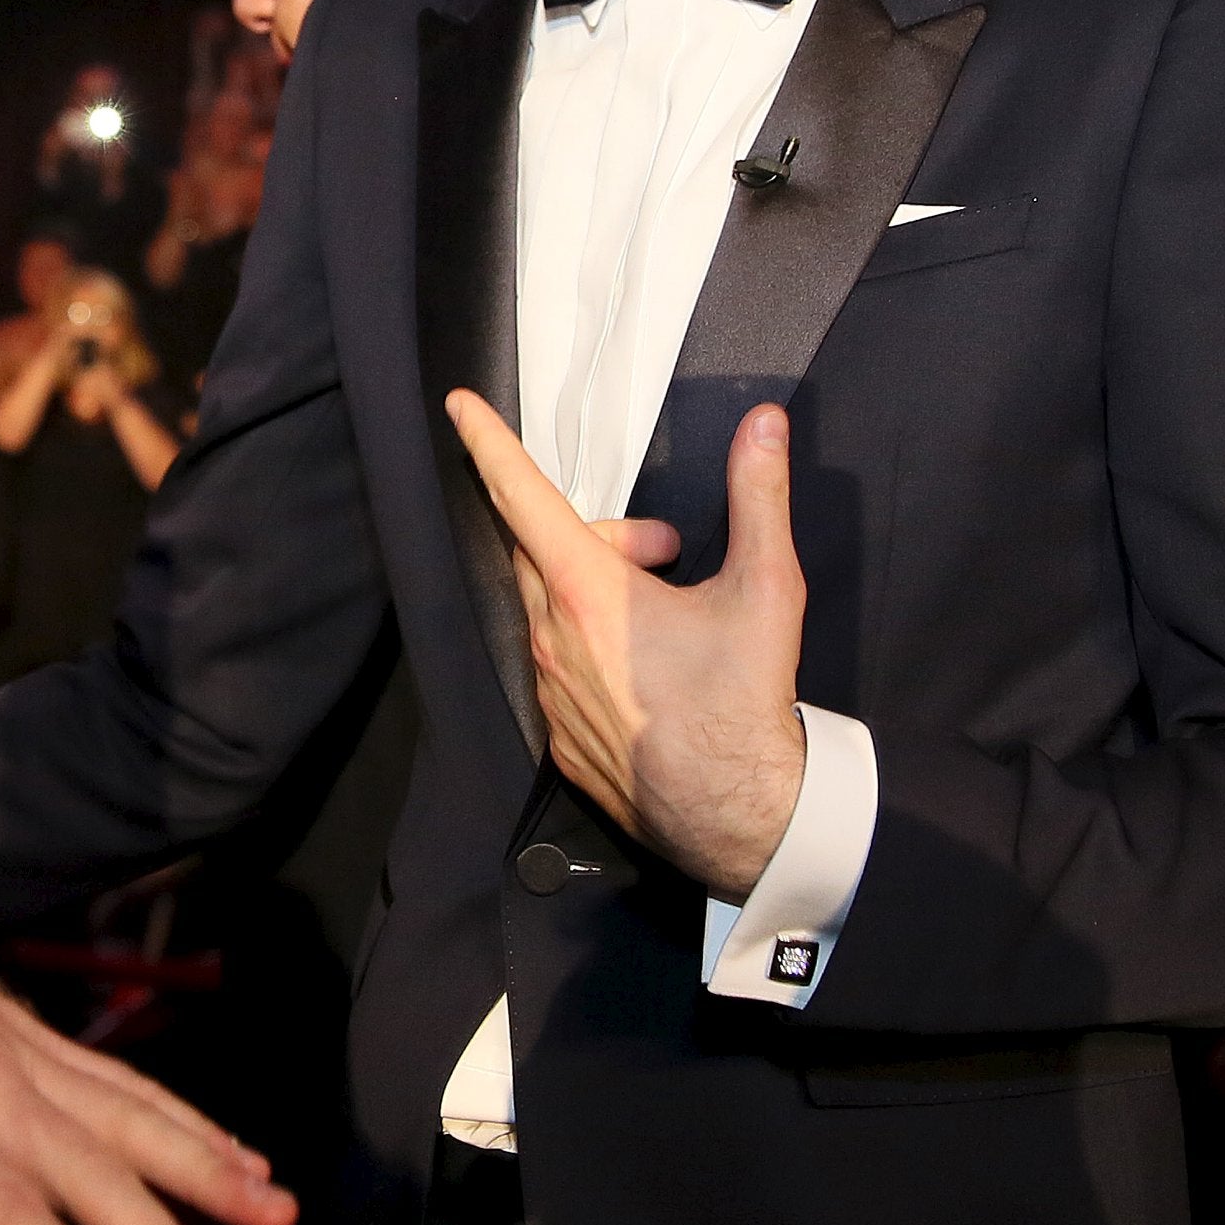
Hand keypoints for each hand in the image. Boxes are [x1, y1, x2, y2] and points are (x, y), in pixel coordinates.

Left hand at [445, 390, 806, 899]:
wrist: (741, 816)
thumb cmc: (746, 701)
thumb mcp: (766, 588)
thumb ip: (758, 496)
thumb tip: (764, 424)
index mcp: (588, 593)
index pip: (521, 496)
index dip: (489, 444)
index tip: (458, 408)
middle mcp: (552, 638)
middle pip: (546, 549)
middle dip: (601, 536)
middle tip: (669, 557)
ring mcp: (549, 691)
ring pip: (549, 609)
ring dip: (596, 593)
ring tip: (664, 617)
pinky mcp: (557, 736)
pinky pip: (556, 667)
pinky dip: (592, 650)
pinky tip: (648, 672)